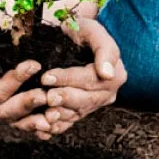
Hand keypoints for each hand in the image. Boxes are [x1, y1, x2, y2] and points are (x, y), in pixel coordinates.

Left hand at [39, 17, 126, 136]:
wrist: (74, 38)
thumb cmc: (83, 31)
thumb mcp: (94, 31)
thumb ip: (104, 49)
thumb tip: (107, 73)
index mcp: (115, 75)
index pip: (90, 80)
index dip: (68, 79)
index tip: (47, 77)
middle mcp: (107, 93)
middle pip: (85, 101)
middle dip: (64, 99)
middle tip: (46, 96)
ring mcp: (93, 105)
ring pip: (76, 114)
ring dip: (60, 116)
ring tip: (44, 114)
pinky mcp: (80, 112)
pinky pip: (69, 123)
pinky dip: (56, 127)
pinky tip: (43, 128)